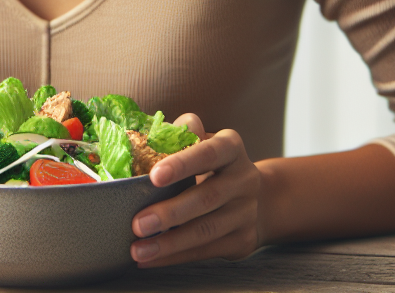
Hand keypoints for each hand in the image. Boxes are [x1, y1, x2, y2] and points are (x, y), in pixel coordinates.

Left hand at [130, 113, 261, 266]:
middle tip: (138, 224)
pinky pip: (206, 251)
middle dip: (170, 212)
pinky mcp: (243, 240)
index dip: (182, 164)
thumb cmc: (211, 164)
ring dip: (169, 243)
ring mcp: (247, 212)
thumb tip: (145, 138)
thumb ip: (178, 136)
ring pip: (206, 230)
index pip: (208, 153)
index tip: (154, 177)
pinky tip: (152, 258)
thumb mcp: (200, 141)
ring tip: (139, 249)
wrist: (256, 198)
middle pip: (207, 198)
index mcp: (231, 147)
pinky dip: (175, 256)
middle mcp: (244, 179)